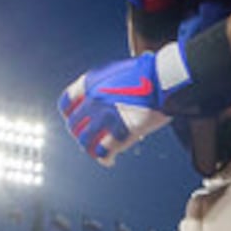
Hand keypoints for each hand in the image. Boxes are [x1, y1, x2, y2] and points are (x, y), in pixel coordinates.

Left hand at [58, 53, 179, 165]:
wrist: (163, 79)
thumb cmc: (149, 72)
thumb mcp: (119, 70)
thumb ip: (108, 83)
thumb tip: (111, 91)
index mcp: (90, 82)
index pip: (66, 103)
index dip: (70, 115)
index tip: (75, 121)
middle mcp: (92, 100)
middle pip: (74, 126)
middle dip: (81, 135)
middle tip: (89, 139)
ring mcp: (104, 118)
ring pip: (86, 142)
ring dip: (91, 149)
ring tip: (97, 152)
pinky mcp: (118, 133)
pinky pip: (103, 152)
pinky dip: (104, 159)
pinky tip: (108, 161)